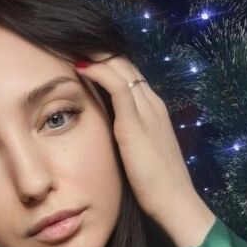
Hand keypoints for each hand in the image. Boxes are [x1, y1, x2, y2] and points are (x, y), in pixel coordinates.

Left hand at [73, 53, 202, 231]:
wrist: (174, 202)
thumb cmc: (158, 189)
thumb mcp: (143, 157)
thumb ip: (130, 142)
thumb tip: (112, 141)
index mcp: (156, 112)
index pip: (131, 76)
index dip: (108, 64)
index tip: (85, 58)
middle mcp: (153, 104)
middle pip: (126, 65)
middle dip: (100, 52)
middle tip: (73, 44)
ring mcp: (146, 110)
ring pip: (121, 67)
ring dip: (96, 54)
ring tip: (72, 46)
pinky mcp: (135, 122)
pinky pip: (116, 84)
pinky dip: (97, 70)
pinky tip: (80, 66)